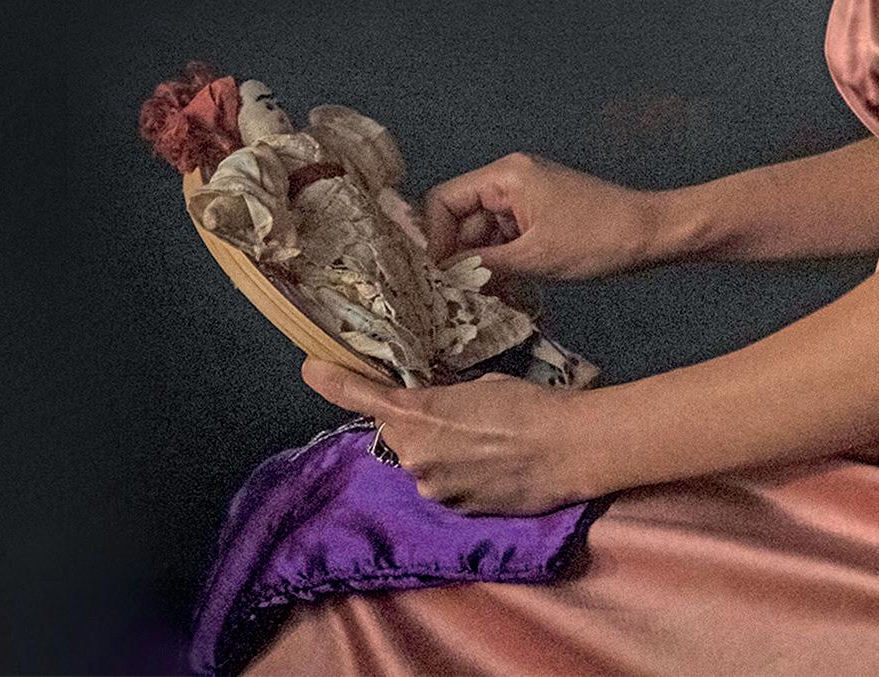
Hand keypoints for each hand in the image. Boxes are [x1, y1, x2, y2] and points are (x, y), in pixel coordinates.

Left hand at [300, 358, 600, 514]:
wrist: (568, 449)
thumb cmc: (526, 405)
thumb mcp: (473, 387)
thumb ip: (437, 398)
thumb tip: (427, 405)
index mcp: (417, 413)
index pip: (360, 396)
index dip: (331, 380)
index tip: (310, 368)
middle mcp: (414, 455)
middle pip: (394, 434)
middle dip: (411, 425)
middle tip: (451, 416)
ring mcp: (433, 488)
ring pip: (418, 464)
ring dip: (435, 453)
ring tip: (479, 444)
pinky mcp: (454, 511)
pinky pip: (441, 487)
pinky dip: (454, 476)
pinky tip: (486, 467)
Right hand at [423, 152, 664, 281]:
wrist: (654, 235)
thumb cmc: (596, 240)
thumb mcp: (534, 257)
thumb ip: (483, 264)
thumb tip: (443, 277)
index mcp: (505, 176)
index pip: (445, 201)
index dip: (435, 238)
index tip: (438, 276)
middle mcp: (510, 179)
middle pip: (462, 217)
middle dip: (458, 255)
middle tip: (454, 296)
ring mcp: (526, 198)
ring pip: (484, 231)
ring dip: (480, 263)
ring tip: (478, 299)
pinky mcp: (540, 215)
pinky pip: (506, 237)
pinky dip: (501, 262)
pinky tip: (500, 290)